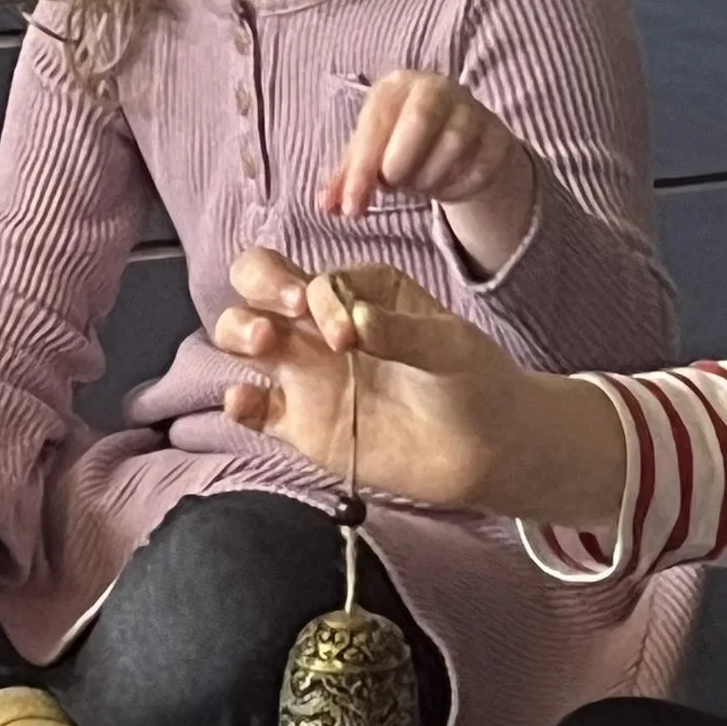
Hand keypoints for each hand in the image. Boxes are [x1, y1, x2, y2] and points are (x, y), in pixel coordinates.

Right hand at [214, 247, 626, 524]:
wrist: (487, 448)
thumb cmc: (472, 380)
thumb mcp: (448, 346)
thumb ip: (402, 333)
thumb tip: (357, 321)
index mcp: (361, 292)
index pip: (318, 277)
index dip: (322, 299)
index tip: (350, 336)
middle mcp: (324, 325)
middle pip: (261, 283)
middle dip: (258, 284)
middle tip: (280, 315)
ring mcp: (309, 373)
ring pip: (245, 336)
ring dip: (239, 330)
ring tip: (263, 343)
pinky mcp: (303, 424)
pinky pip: (256, 409)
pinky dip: (239, 402)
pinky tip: (244, 400)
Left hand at [322, 70, 537, 278]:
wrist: (463, 143)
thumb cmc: (405, 144)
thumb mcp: (372, 155)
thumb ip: (348, 179)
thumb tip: (327, 206)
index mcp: (398, 86)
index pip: (377, 123)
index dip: (361, 170)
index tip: (351, 208)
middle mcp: (438, 88)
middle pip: (418, 123)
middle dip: (399, 168)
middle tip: (394, 184)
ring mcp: (473, 110)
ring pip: (450, 150)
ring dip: (427, 181)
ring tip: (419, 181)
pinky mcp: (498, 137)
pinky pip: (477, 171)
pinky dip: (455, 188)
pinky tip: (445, 185)